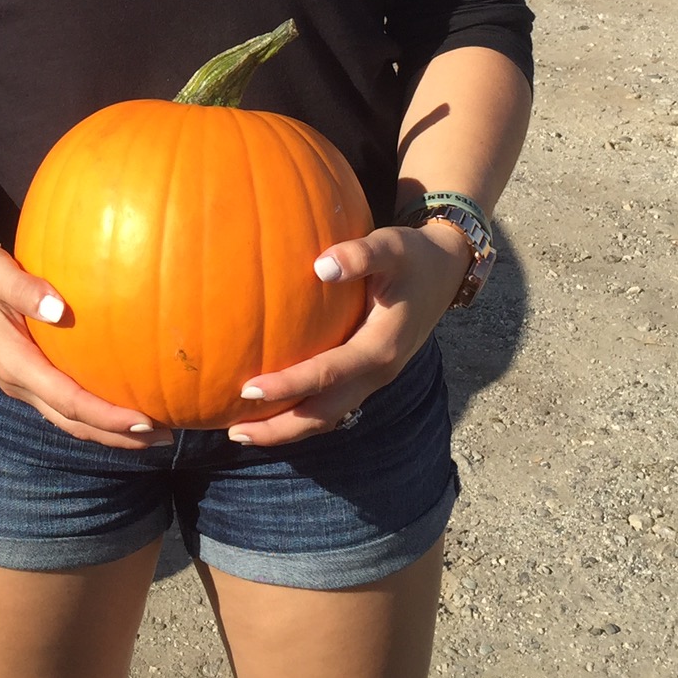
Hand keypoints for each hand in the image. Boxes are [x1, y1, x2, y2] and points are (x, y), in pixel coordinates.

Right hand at [0, 242, 173, 451]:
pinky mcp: (27, 376)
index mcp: (15, 365)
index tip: (145, 420)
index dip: (107, 416)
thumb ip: (27, 290)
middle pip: (73, 423)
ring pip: (69, 419)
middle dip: (117, 435)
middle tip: (164, 438)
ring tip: (152, 431)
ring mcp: (22, 383)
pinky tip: (119, 405)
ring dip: (108, 429)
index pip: (68, 401)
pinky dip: (93, 412)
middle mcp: (19, 383)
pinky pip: (64, 403)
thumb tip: (58, 308)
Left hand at [228, 222, 471, 448]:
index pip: (327, 375)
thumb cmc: (411, 256)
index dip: (288, 385)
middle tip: (234, 431)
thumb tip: (321, 267)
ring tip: (242, 431)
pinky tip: (271, 407)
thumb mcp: (392, 246)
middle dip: (280, 428)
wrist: (444, 272)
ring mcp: (373, 378)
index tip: (247, 389)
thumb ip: (360, 254)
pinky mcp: (367, 374)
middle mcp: (377, 372)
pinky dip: (301, 413)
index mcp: (380, 348)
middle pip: (324, 414)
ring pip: (328, 416)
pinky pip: (332, 404)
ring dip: (288, 429)